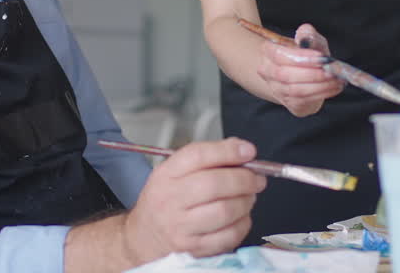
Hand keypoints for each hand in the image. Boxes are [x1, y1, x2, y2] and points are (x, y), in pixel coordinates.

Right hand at [122, 138, 265, 262]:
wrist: (143, 238)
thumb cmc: (164, 202)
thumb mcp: (174, 172)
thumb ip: (206, 158)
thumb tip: (241, 150)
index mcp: (166, 175)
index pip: (198, 156)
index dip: (228, 151)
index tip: (249, 151)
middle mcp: (170, 200)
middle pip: (215, 184)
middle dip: (245, 179)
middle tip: (256, 179)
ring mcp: (181, 227)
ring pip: (225, 211)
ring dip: (246, 201)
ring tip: (248, 197)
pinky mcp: (194, 249)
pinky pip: (229, 236)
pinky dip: (243, 224)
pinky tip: (240, 217)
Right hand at [258, 23, 345, 116]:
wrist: (301, 73)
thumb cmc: (304, 53)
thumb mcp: (308, 39)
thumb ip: (308, 34)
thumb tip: (305, 37)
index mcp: (268, 52)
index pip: (280, 56)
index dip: (302, 58)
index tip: (322, 57)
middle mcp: (267, 72)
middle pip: (286, 75)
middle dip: (313, 74)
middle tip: (332, 71)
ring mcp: (277, 90)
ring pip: (296, 90)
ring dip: (320, 86)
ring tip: (337, 80)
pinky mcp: (290, 103)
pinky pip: (304, 101)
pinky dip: (322, 94)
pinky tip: (334, 87)